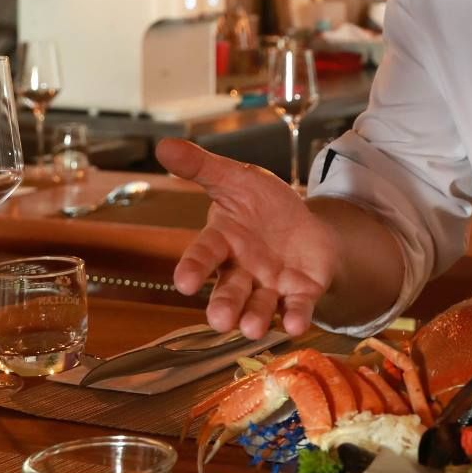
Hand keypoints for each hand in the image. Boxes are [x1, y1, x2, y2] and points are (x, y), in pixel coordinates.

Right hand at [155, 138, 338, 338]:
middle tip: (220, 319)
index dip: (193, 268)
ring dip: (255, 317)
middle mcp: (241, 270)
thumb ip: (203, 168)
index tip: (184, 282)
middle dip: (224, 305)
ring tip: (252, 327)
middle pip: (229, 290)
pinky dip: (295, 316)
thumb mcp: (237, 179)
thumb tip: (164, 145)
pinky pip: (296, 307)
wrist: (307, 224)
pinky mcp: (299, 293)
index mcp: (222, 241)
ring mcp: (270, 285)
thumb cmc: (263, 205)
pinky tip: (295, 324)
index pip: (203, 255)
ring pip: (258, 306)